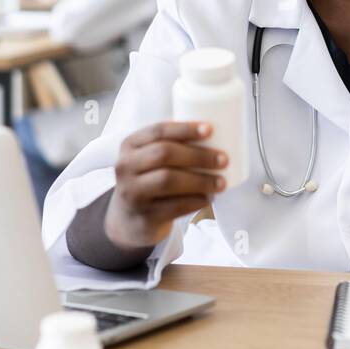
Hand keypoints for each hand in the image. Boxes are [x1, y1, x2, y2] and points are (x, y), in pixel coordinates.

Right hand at [105, 121, 229, 249]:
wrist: (130, 219)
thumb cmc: (150, 180)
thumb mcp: (149, 159)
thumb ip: (172, 145)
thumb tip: (217, 135)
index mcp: (130, 145)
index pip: (158, 131)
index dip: (185, 129)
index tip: (210, 129)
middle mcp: (125, 167)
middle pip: (164, 154)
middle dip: (198, 155)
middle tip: (224, 160)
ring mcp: (132, 193)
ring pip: (168, 180)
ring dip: (200, 180)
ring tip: (221, 182)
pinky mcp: (144, 215)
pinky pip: (174, 206)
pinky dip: (196, 201)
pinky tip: (208, 198)